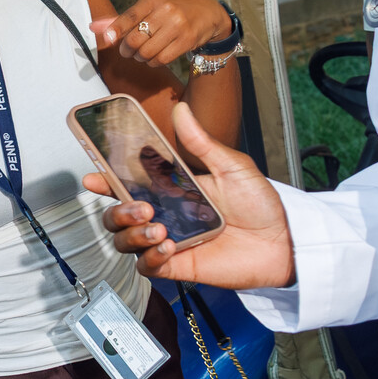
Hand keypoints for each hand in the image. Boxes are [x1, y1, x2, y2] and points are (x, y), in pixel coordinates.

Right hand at [83, 103, 295, 287]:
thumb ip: (201, 142)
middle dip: (117, 211)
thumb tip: (182, 111)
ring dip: (132, 234)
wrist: (284, 243)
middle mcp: (164, 215)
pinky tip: (168, 247)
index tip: (93, 176)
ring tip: (158, 228)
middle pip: (116, 215)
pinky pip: (146, 267)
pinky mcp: (177, 266)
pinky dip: (150, 257)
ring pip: (124, 242)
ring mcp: (167, 241)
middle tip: (141, 208)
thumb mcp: (232, 167)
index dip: (105, 181)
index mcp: (171, 189)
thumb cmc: (262, 206)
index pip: (127, 184)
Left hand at [91, 0, 231, 65]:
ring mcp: (178, 26)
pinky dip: (153, 62)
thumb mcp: (149, 8)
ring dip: (140, 58)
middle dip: (127, 50)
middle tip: (128, 51)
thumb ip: (122, 19)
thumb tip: (93, 27)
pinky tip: (155, 57)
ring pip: (147, 52)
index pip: (129, 17)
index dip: (116, 30)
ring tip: (142, 54)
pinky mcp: (187, 41)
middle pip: (135, 40)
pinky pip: (161, 60)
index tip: (109, 39)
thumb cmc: (172, 11)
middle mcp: (166, 11)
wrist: (208, 13)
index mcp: (153, 0)